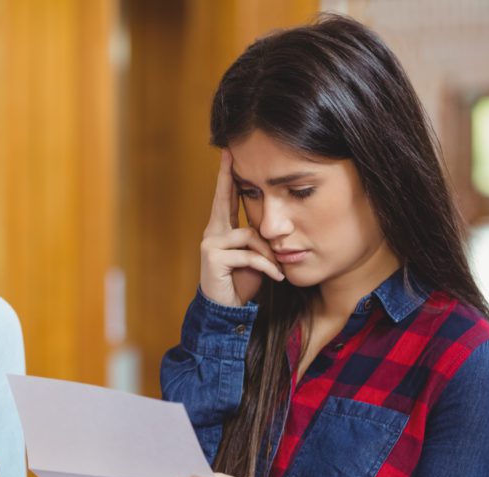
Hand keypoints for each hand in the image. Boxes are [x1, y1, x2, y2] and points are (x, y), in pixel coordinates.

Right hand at [200, 149, 284, 306]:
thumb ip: (260, 239)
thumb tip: (274, 224)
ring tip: (278, 267)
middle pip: (224, 200)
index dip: (228, 176)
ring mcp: (210, 244)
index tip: (229, 153)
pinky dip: (266, 266)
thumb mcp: (256, 256)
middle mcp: (213, 232)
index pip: (226, 197)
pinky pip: (248, 255)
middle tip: (232, 154)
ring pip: (249, 235)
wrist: (227, 310)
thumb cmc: (242, 282)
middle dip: (228, 177)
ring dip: (268, 252)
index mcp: (222, 229)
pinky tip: (276, 276)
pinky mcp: (213, 258)